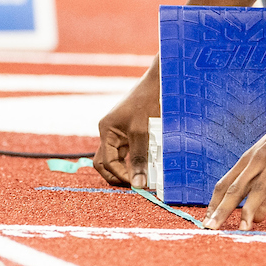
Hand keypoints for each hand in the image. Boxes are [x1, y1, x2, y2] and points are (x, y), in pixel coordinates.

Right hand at [94, 60, 159, 187]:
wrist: (159, 82)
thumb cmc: (147, 102)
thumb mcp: (142, 131)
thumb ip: (139, 158)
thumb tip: (138, 183)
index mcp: (106, 130)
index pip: (106, 161)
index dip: (121, 175)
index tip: (137, 183)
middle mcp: (109, 132)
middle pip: (106, 162)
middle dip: (118, 175)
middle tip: (135, 184)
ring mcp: (119, 133)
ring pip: (117, 158)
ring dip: (129, 168)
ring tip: (144, 176)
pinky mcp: (130, 132)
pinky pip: (129, 151)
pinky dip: (137, 159)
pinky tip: (149, 164)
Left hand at [203, 92, 265, 230]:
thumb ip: (261, 188)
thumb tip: (255, 217)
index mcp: (249, 159)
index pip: (224, 184)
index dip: (214, 203)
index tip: (206, 222)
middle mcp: (259, 160)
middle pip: (236, 188)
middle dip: (222, 210)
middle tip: (211, 228)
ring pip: (259, 189)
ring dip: (250, 210)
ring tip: (243, 229)